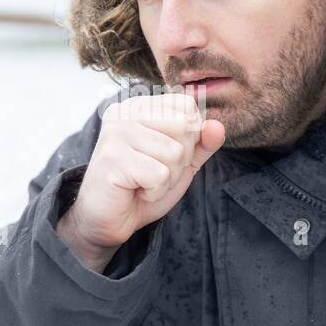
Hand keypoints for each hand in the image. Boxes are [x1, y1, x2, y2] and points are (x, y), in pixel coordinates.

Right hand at [57, 92, 225, 270]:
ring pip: (174, 153)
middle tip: (153, 173)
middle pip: (184, 127)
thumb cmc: (142, 187)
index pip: (187, 106)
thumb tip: (218, 127)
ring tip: (143, 183)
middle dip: (180, 160)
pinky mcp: (112, 158)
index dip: (189, 138)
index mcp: (140, 106)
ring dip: (166, 179)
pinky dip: (154, 192)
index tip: (163, 156)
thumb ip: (201, 144)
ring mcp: (116, 132)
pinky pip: (159, 175)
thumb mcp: (180, 164)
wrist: (107, 219)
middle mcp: (125, 111)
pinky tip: (136, 191)